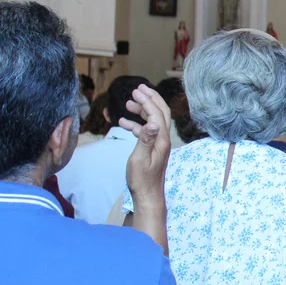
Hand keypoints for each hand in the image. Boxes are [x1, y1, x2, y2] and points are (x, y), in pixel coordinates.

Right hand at [121, 85, 170, 207]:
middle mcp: (162, 140)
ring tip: (129, 103)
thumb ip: (144, 140)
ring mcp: (157, 144)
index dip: (147, 101)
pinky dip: (135, 125)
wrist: (147, 195)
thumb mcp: (140, 159)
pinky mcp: (151, 149)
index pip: (156, 114)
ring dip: (142, 110)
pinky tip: (123, 123)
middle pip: (160, 113)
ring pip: (152, 121)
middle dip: (150, 99)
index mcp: (161, 140)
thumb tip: (151, 123)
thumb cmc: (142, 180)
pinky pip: (145, 132)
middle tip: (138, 89)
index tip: (136, 91)